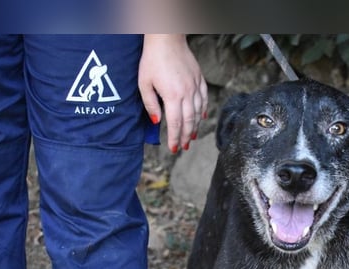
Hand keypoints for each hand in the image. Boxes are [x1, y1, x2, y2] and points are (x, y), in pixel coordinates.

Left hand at [139, 34, 207, 153]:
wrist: (167, 38)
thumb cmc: (152, 59)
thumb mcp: (144, 83)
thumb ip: (150, 104)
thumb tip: (156, 121)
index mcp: (173, 96)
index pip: (175, 123)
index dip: (174, 138)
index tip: (174, 149)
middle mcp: (187, 94)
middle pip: (189, 121)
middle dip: (186, 136)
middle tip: (183, 147)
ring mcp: (195, 86)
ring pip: (199, 112)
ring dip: (195, 126)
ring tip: (191, 136)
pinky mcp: (199, 79)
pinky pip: (204, 99)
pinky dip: (204, 110)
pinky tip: (202, 117)